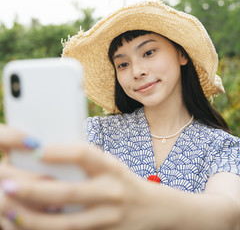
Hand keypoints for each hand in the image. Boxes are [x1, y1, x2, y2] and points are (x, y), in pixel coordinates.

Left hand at [0, 143, 162, 229]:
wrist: (153, 209)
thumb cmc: (122, 180)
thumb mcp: (110, 165)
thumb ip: (84, 163)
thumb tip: (44, 157)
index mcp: (111, 167)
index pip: (85, 155)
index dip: (60, 152)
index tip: (36, 151)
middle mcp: (111, 192)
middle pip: (69, 193)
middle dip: (35, 190)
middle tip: (8, 184)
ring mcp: (107, 218)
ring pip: (65, 223)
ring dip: (33, 218)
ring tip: (8, 210)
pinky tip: (26, 227)